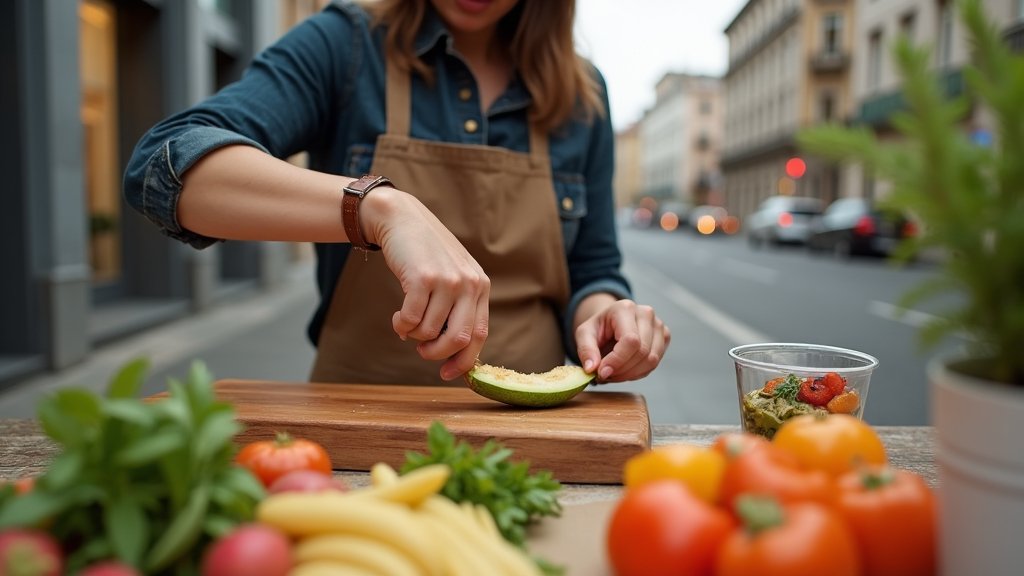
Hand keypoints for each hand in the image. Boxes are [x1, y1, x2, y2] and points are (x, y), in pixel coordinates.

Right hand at [361, 187, 489, 380]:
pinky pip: (412, 320)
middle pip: (459, 339)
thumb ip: (458, 308)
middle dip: (437, 353)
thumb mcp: (452, 277)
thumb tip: (451, 353)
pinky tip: (397, 317)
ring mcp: (447, 280)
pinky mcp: (423, 278)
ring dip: (414, 335)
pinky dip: (401, 325)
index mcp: (481, 287)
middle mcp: (469, 284)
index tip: (447, 374)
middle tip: (422, 351)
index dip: (463, 360)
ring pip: (430, 332)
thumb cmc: (425, 255)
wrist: (402, 219)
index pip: (480, 335)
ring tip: (406, 322)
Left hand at [575, 297, 669, 382]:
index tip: (602, 373)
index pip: (630, 340)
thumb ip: (586, 350)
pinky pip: (655, 363)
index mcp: (625, 308)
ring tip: (613, 373)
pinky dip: (638, 372)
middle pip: (642, 352)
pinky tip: (625, 369)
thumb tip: (592, 368)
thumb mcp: (584, 335)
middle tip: (605, 375)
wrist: (611, 323)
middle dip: (622, 370)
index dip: (617, 361)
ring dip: (630, 374)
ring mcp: (658, 325)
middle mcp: (646, 313)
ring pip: (652, 360)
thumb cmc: (599, 328)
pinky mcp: (664, 337)